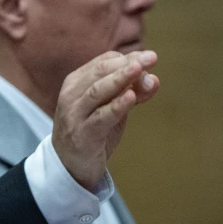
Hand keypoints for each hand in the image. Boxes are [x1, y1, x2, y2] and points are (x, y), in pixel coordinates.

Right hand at [51, 50, 159, 188]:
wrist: (69, 165)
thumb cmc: (92, 131)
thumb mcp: (110, 108)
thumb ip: (129, 93)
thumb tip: (153, 79)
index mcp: (76, 83)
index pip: (103, 62)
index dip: (128, 59)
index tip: (150, 60)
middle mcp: (71, 95)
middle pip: (100, 72)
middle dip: (127, 64)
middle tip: (152, 58)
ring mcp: (74, 115)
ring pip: (97, 91)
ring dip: (120, 79)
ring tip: (139, 70)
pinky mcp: (82, 135)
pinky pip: (100, 117)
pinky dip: (116, 106)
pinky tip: (130, 97)